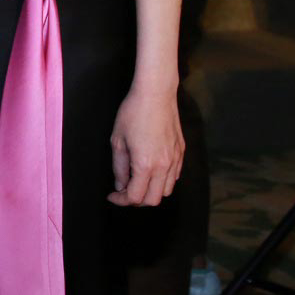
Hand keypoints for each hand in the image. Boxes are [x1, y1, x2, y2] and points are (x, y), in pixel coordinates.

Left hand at [108, 81, 183, 206]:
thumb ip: (119, 167)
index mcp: (145, 165)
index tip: (112, 196)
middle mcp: (164, 166)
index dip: (121, 200)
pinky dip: (163, 181)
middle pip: (153, 200)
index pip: (135, 197)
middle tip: (123, 191)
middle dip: (136, 200)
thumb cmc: (133, 113)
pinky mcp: (181, 152)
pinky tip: (151, 171)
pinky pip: (175, 177)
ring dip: (151, 192)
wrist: (156, 94)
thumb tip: (120, 185)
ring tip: (137, 181)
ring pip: (167, 190)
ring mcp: (175, 160)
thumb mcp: (118, 140)